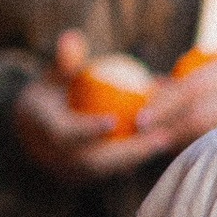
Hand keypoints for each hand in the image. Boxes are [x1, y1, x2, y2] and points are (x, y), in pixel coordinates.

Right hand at [12, 32, 216, 183]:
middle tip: (164, 137)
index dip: (89, 129)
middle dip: (132, 151)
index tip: (115, 121)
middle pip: (98, 162)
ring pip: (117, 170)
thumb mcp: (51, 76)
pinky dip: (148, 158)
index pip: (67, 134)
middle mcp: (62, 159)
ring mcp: (81, 173)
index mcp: (46, 132)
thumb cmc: (49, 94)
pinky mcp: (101, 178)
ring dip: (147, 158)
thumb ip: (63, 61)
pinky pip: (126, 168)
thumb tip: (72, 38)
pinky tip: (179, 145)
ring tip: (180, 142)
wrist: (36, 133)